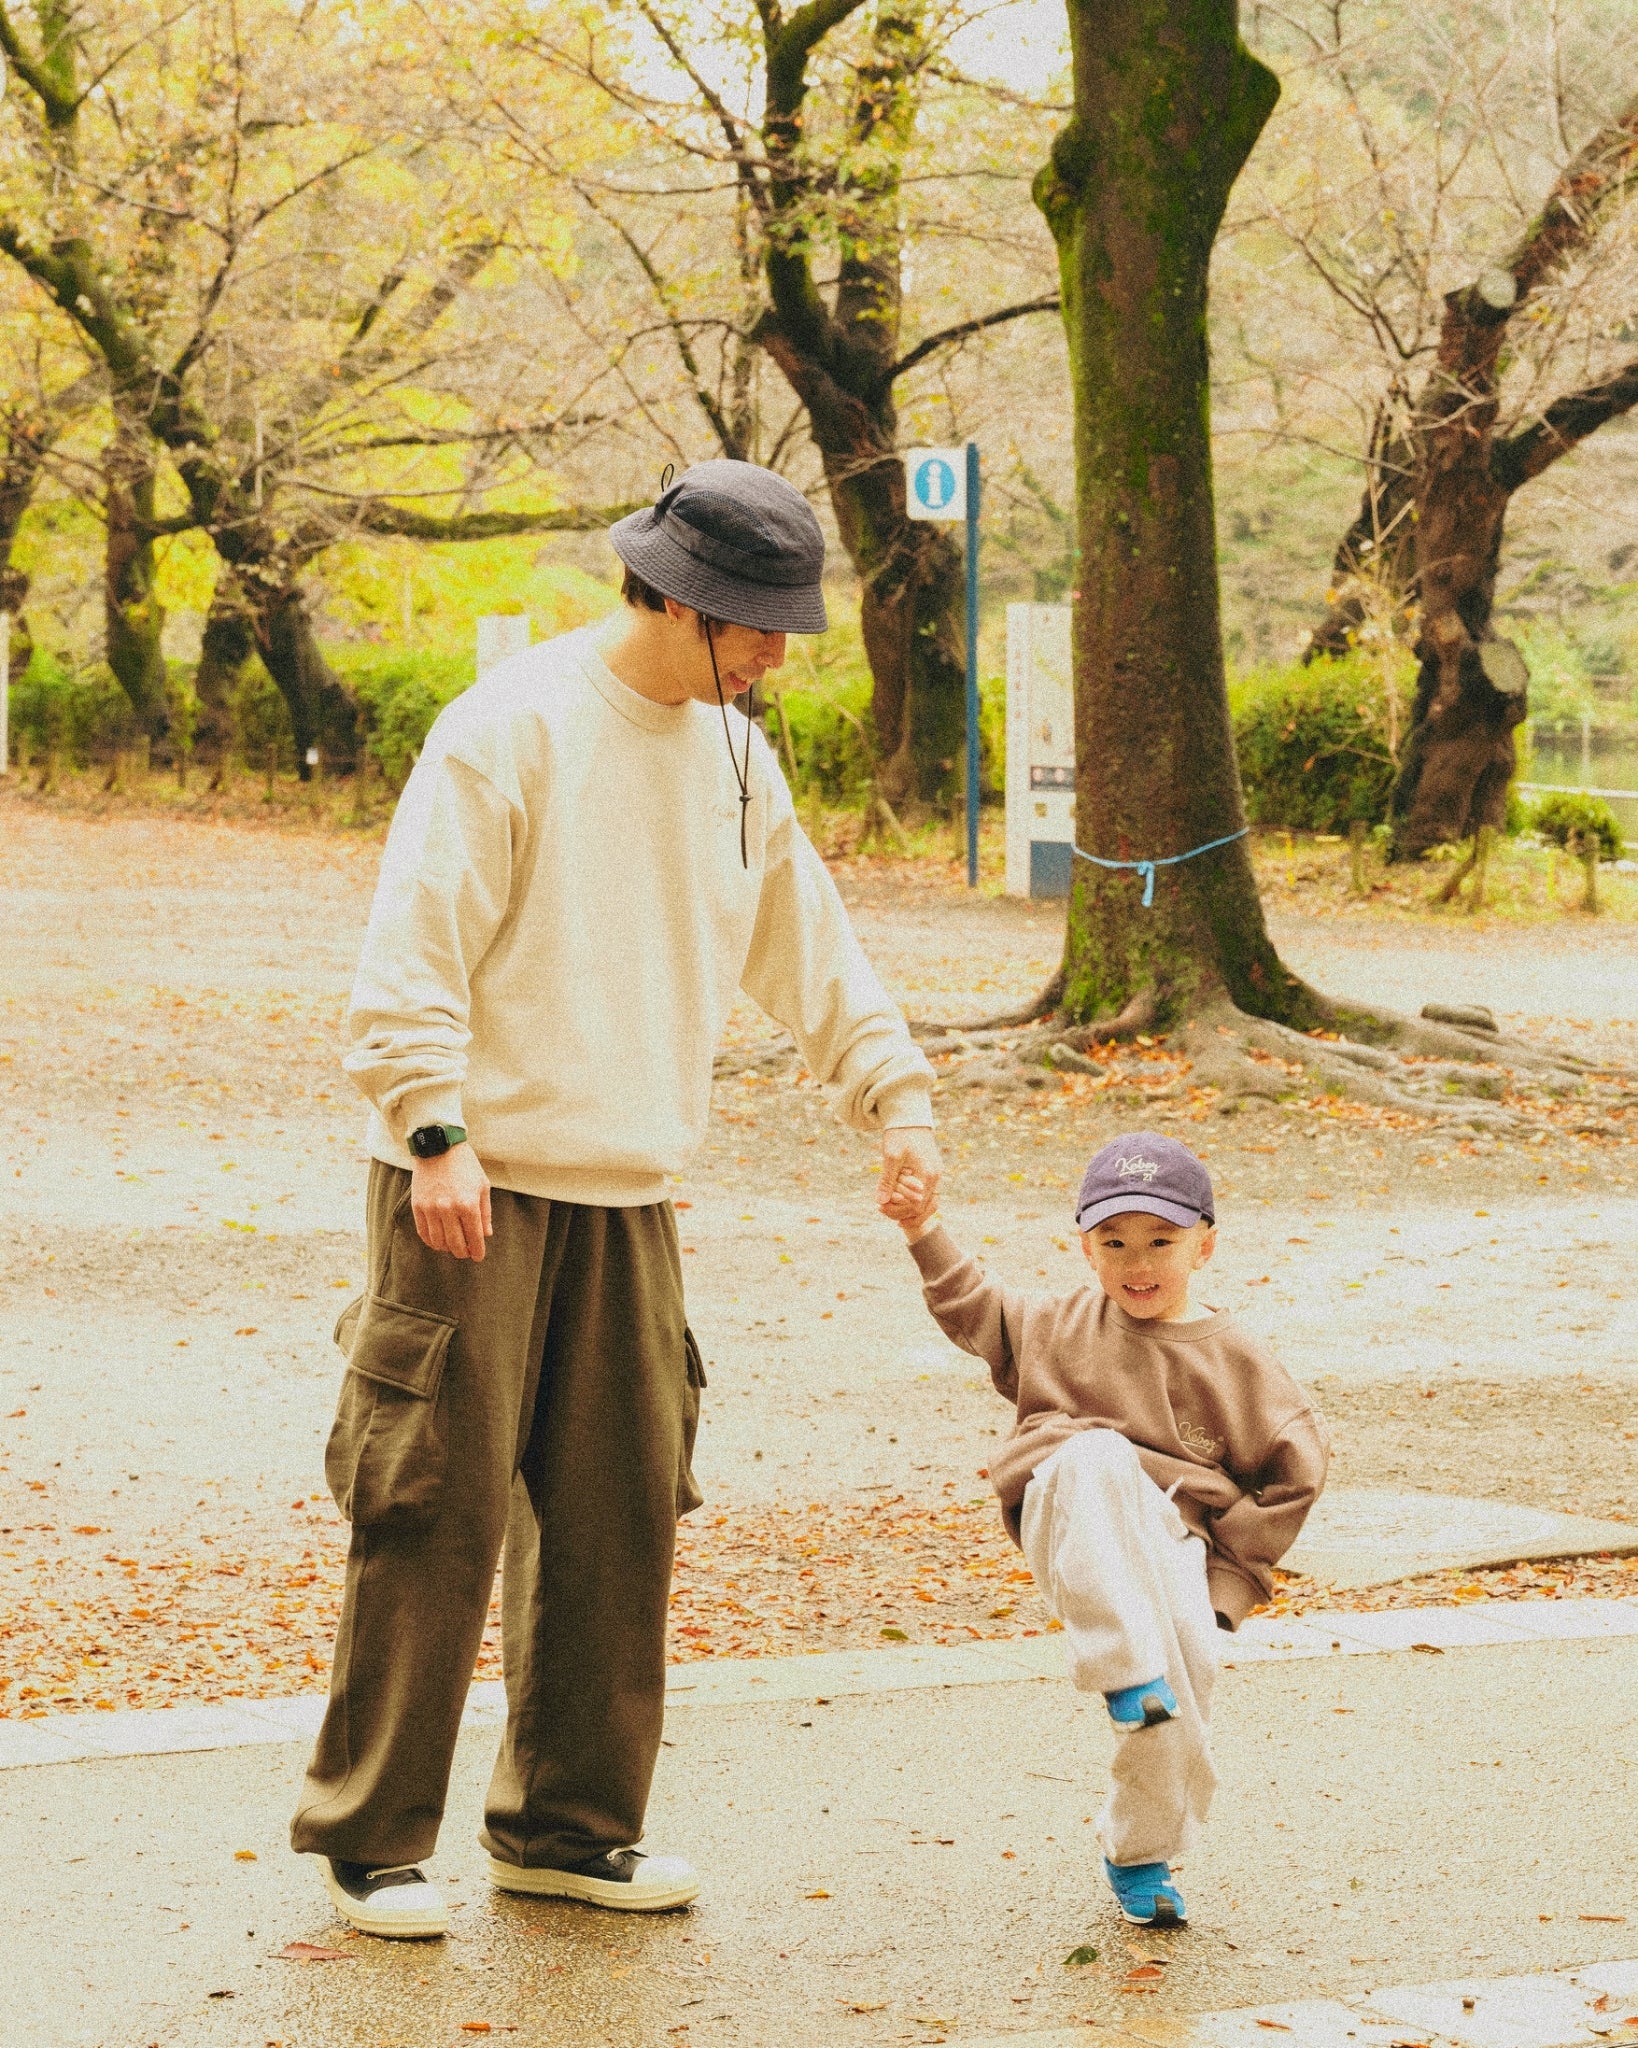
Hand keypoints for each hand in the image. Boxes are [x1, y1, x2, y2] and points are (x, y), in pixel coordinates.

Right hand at [411, 1145, 492, 1261]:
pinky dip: (431, 1241)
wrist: (439, 1147)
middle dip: (463, 1252)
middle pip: (456, 1244)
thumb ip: (485, 1212)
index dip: (477, 1251)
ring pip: (438, 1241)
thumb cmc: (465, 1165)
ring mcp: (431, 1208)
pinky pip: (423, 1232)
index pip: (474, 1237)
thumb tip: (485, 1235)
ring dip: (447, 1248)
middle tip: (466, 1253)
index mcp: (468, 1204)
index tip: (478, 1256)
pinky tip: (438, 1241)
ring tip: (452, 1246)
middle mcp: (449, 1209)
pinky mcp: (418, 1206)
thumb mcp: (482, 1185)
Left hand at [878, 1126, 939, 1232]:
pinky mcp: (931, 1171)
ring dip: (909, 1209)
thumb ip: (887, 1180)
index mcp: (928, 1175)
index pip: (917, 1206)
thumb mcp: (890, 1156)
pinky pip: (925, 1193)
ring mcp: (935, 1174)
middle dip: (902, 1213)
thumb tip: (881, 1202)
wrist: (909, 1116)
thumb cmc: (900, 1134)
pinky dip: (912, 1199)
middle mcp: (935, 1177)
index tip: (880, 1208)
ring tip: (888, 1209)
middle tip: (881, 1210)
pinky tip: (896, 1199)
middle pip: (924, 1208)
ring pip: (927, 1203)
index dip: (898, 1211)